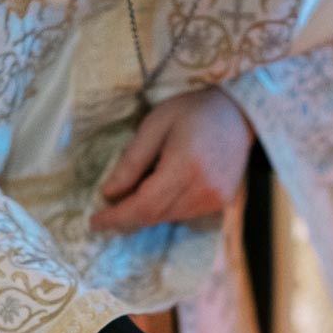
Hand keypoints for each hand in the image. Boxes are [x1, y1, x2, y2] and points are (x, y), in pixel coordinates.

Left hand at [91, 87, 253, 233]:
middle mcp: (202, 190)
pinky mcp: (220, 203)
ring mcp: (214, 199)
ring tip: (134, 193)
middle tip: (107, 209)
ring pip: (168, 218)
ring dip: (146, 212)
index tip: (94, 221)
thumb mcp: (154, 126)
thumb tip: (109, 193)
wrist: (238, 114)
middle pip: (155, 216)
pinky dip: (165, 208)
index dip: (117, 217)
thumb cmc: (192, 112)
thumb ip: (131, 161)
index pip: (144, 205)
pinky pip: (183, 214)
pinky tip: (160, 189)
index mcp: (184, 167)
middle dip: (127, 216)